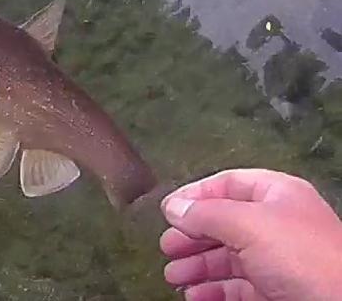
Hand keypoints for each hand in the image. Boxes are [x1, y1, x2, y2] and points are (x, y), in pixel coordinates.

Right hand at [160, 168, 341, 300]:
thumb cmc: (305, 259)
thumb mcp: (248, 224)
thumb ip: (206, 213)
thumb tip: (174, 207)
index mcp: (277, 195)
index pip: (227, 184)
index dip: (195, 195)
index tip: (168, 210)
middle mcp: (277, 224)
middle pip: (223, 223)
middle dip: (192, 236)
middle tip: (167, 247)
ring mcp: (277, 260)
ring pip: (227, 258)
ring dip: (197, 266)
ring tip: (174, 276)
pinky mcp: (276, 291)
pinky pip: (236, 287)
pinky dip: (213, 290)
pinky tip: (196, 295)